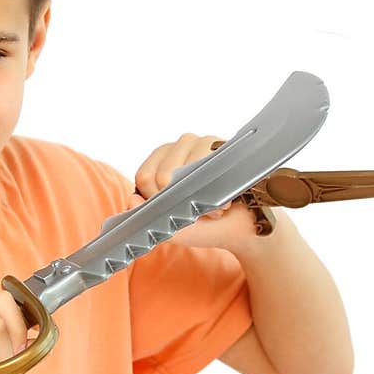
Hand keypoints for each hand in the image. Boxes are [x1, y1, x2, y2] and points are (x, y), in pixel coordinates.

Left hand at [130, 132, 275, 253]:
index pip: (144, 177)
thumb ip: (151, 219)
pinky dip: (214, 185)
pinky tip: (224, 197)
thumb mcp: (176, 231)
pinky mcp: (216, 142)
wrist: (243, 227)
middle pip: (160, 173)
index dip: (158, 200)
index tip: (175, 213)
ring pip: (183, 166)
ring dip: (199, 194)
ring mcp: (193, 144)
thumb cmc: (206, 226)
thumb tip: (131, 200)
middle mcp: (172, 152)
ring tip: (213, 207)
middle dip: (180, 201)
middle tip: (198, 212)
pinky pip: (205, 159)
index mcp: (155, 169)